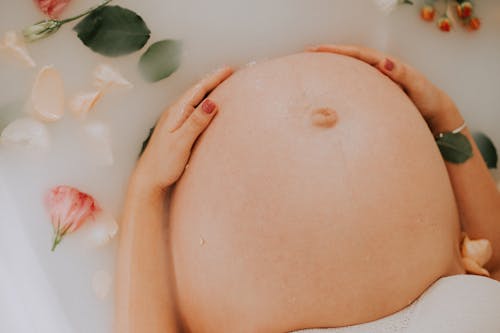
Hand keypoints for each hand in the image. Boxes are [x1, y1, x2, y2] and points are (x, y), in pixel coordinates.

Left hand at [131, 66, 233, 196]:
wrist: (147, 180)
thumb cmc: (163, 164)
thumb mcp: (181, 142)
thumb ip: (196, 122)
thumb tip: (211, 102)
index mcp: (176, 113)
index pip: (198, 90)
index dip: (214, 78)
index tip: (229, 69)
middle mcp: (174, 114)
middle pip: (197, 92)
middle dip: (213, 81)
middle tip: (229, 72)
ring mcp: (174, 122)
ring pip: (195, 101)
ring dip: (208, 91)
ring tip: (222, 85)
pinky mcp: (176, 131)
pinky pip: (193, 111)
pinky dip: (204, 104)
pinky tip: (208, 108)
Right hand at [307, 44, 463, 133]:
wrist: (435, 115)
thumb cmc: (427, 100)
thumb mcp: (418, 86)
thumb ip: (402, 74)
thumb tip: (385, 62)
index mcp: (387, 65)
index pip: (358, 54)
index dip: (338, 51)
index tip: (318, 50)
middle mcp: (379, 69)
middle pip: (350, 58)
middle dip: (329, 54)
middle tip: (307, 53)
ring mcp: (375, 81)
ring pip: (350, 70)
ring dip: (332, 66)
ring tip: (313, 66)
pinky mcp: (374, 93)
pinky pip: (353, 83)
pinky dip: (339, 81)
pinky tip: (328, 87)